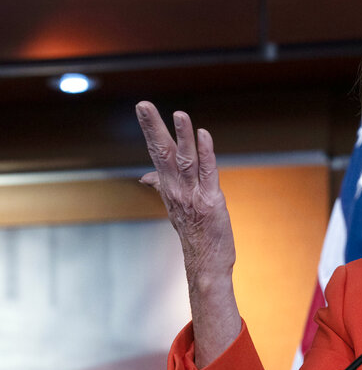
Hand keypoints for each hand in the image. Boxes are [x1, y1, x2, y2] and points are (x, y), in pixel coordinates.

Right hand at [136, 101, 240, 365]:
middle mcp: (177, 190)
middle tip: (143, 104)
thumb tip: (146, 176)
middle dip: (154, 128)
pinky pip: (208, 173)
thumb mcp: (176, 207)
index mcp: (169, 188)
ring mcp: (193, 196)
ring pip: (185, 160)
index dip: (151, 131)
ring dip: (182, 137)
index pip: (157, 154)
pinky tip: (204, 135)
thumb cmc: (195, 235)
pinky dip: (206, 153)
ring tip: (178, 114)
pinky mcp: (211, 202)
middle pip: (163, 153)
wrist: (205, 265)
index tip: (143, 109)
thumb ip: (162, 187)